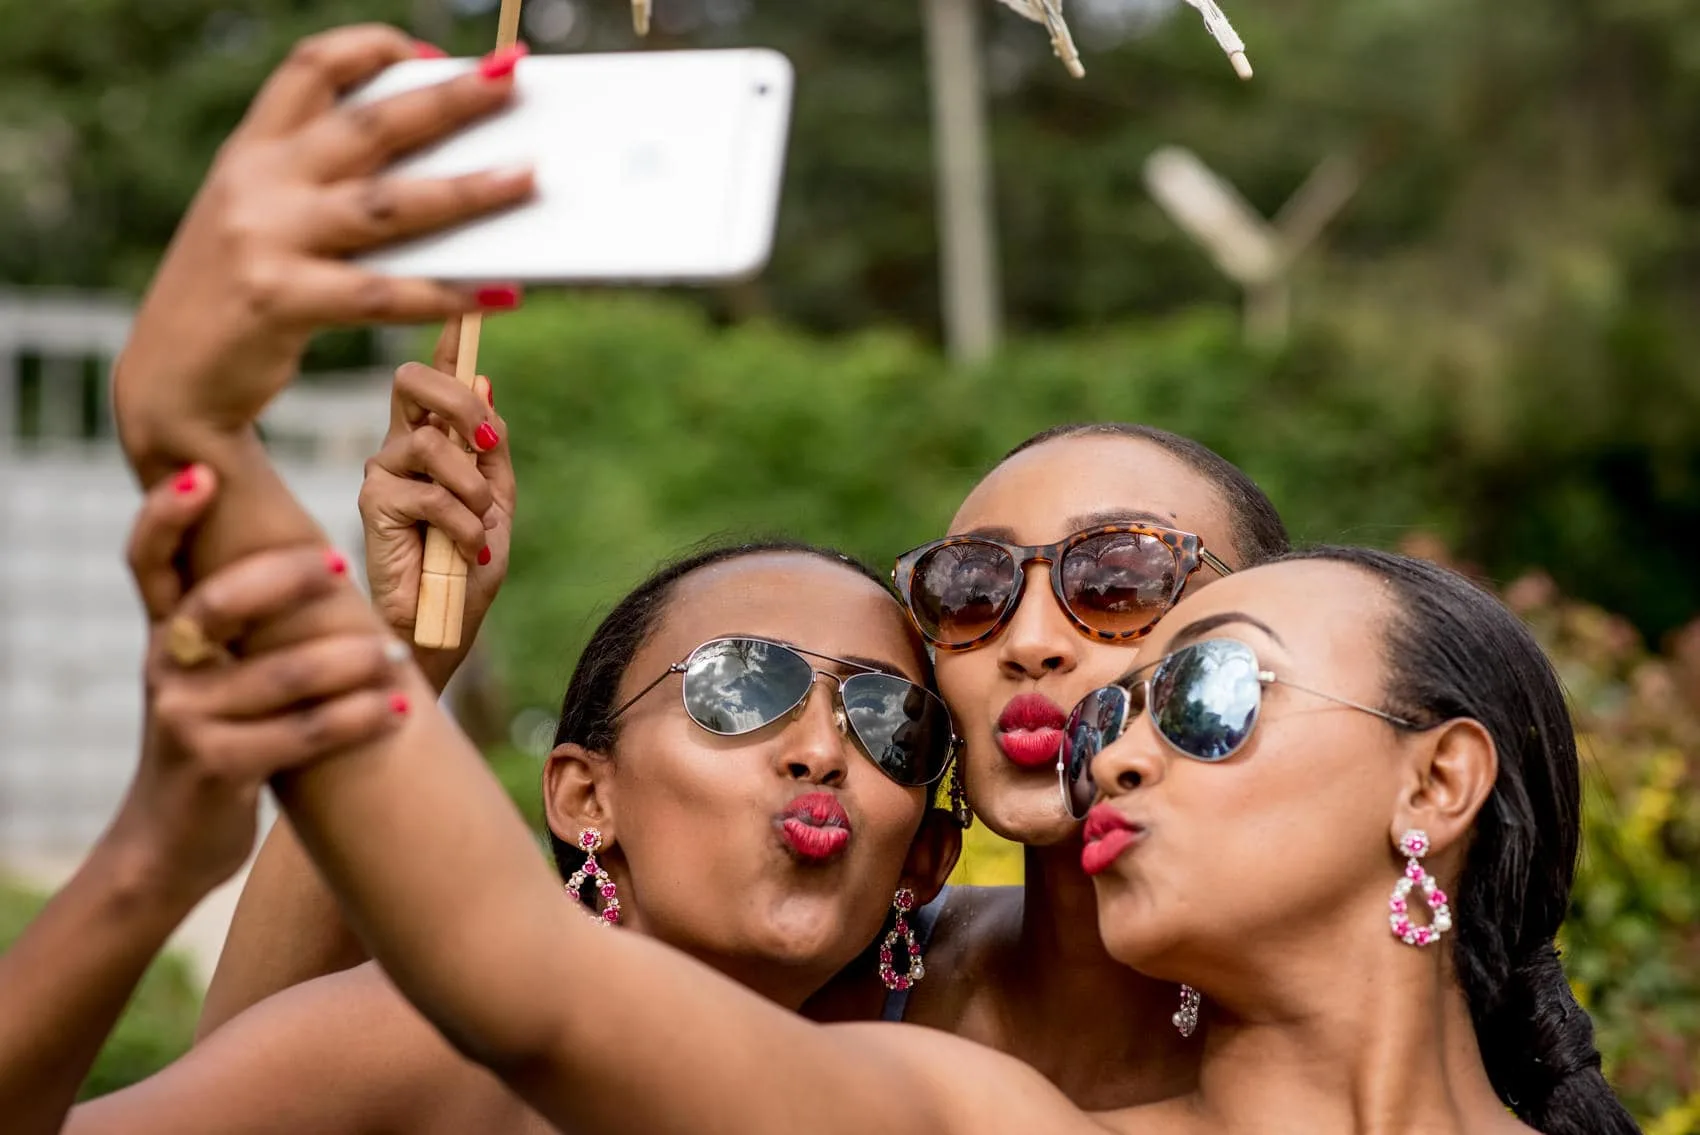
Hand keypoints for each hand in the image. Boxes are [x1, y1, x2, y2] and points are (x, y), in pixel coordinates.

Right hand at [108, 465, 412, 906]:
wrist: (171, 846)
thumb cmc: (215, 744)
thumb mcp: (211, 680)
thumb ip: (240, 629)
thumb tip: (317, 561)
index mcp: (164, 636)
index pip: (147, 561)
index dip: (165, 516)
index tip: (202, 473)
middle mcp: (166, 669)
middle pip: (220, 604)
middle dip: (285, 577)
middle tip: (341, 563)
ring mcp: (186, 721)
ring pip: (281, 675)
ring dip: (352, 662)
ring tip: (401, 657)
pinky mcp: (217, 769)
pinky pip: (302, 734)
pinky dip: (358, 719)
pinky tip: (399, 711)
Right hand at [112, 24, 534, 464]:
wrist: (164, 384)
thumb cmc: (235, 300)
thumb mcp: (260, 223)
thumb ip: (324, 189)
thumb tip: (432, 172)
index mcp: (250, 154)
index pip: (309, 69)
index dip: (372, 48)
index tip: (433, 51)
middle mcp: (256, 183)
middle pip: (369, 125)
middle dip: (447, 98)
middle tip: (511, 79)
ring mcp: (264, 238)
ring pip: (388, 204)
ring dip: (467, 190)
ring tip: (528, 177)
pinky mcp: (278, 299)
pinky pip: (382, 292)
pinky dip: (447, 292)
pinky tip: (499, 293)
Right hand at [359, 320, 513, 686]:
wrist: (444, 629)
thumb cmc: (466, 570)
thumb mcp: (496, 501)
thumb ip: (491, 447)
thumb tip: (484, 381)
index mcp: (433, 442)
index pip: (435, 381)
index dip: (449, 343)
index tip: (466, 309)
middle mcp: (400, 447)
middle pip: (415, 381)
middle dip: (461, 400)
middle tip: (487, 441)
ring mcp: (382, 471)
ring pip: (432, 442)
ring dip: (472, 488)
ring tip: (478, 529)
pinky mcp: (372, 503)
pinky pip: (429, 491)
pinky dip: (460, 522)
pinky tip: (462, 549)